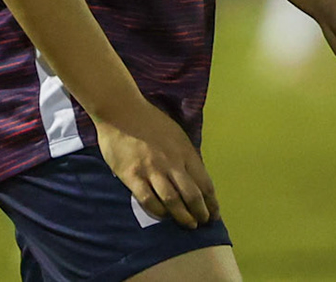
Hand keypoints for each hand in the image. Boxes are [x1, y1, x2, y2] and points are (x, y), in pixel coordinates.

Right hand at [94, 101, 218, 228]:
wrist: (120, 110)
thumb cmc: (148, 120)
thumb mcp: (175, 134)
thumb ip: (185, 155)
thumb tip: (194, 178)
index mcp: (185, 151)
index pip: (204, 183)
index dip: (212, 202)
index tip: (214, 214)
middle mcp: (171, 162)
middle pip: (192, 195)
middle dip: (201, 213)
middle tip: (203, 222)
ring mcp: (152, 169)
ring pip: (173, 201)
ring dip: (183, 216)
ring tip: (188, 224)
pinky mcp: (132, 175)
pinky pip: (148, 200)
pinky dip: (158, 211)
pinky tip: (163, 215)